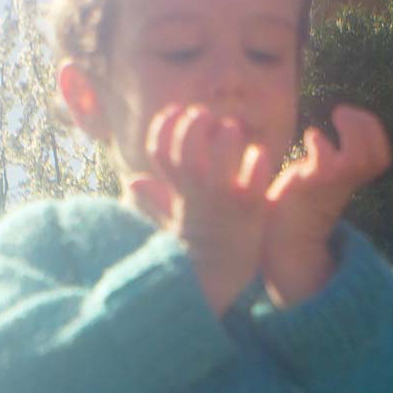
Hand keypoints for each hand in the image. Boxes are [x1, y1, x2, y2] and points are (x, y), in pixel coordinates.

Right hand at [127, 104, 271, 314]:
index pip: (159, 153)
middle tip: (207, 116)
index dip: (164, 126)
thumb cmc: (202, 249)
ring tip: (232, 129)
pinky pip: (252, 183)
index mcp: (181, 194)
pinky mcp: (249, 212)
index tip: (177, 110)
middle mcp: (198, 196)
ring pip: (217, 160)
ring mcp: (222, 203)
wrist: (224, 282)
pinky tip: (259, 155)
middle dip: (193, 126)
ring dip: (224, 137)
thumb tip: (134, 184)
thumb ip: (158, 200)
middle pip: (186, 152)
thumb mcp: (175, 222)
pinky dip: (256, 164)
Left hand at [262, 105, 390, 307]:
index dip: (373, 132)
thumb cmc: (292, 205)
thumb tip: (319, 141)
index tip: (348, 118)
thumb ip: (324, 162)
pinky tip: (310, 138)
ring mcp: (328, 183)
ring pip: (361, 158)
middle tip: (341, 113)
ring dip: (353, 129)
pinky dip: (320, 141)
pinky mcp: (308, 184)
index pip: (380, 156)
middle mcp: (343, 182)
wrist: (275, 236)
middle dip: (368, 125)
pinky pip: (326, 162)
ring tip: (335, 116)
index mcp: (348, 180)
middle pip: (379, 157)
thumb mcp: (315, 178)